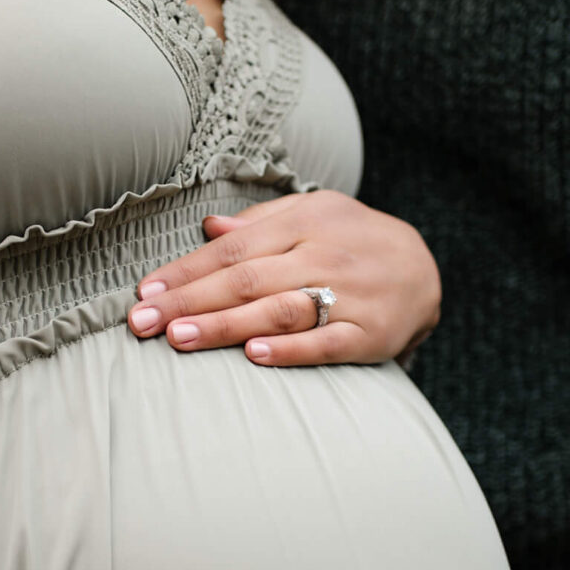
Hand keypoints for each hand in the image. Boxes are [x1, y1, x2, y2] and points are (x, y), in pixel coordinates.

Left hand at [126, 190, 439, 365]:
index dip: (186, 271)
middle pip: (246, 279)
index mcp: (304, 222)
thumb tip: (209, 226)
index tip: (145, 292)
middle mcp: (323, 255)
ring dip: (226, 325)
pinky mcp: (369, 334)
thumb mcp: (314, 213)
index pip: (233, 248)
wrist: (426, 269)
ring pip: (279, 310)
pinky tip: (254, 356)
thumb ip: (262, 222)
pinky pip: (326, 343)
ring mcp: (348, 295)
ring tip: (180, 338)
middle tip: (143, 323)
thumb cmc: (353, 239)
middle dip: (190, 301)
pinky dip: (290, 350)